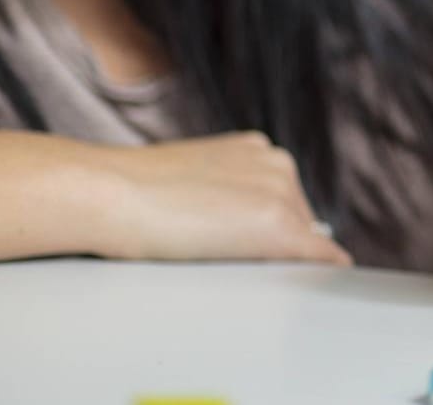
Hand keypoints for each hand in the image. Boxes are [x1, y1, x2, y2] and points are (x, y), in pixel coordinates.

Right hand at [103, 132, 352, 264]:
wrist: (110, 192)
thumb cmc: (131, 192)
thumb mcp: (192, 179)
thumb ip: (224, 193)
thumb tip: (238, 223)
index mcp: (258, 150)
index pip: (282, 200)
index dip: (264, 229)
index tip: (248, 247)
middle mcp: (279, 165)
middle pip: (299, 220)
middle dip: (276, 243)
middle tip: (229, 259)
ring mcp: (284, 195)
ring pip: (305, 241)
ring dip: (283, 258)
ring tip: (229, 264)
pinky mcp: (280, 228)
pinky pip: (320, 255)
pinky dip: (322, 271)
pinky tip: (321, 282)